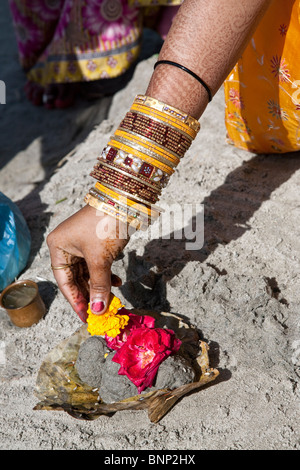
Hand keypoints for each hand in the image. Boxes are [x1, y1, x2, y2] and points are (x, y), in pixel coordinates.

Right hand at [47, 204, 129, 321]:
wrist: (125, 200)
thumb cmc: (105, 225)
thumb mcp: (101, 258)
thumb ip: (99, 285)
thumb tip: (98, 310)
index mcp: (58, 246)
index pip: (65, 281)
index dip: (76, 300)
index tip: (86, 317)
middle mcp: (66, 245)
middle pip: (76, 278)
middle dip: (90, 294)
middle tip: (101, 311)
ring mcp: (81, 243)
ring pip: (88, 272)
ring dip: (100, 286)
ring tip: (112, 299)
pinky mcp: (95, 242)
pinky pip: (97, 264)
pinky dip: (106, 274)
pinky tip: (117, 282)